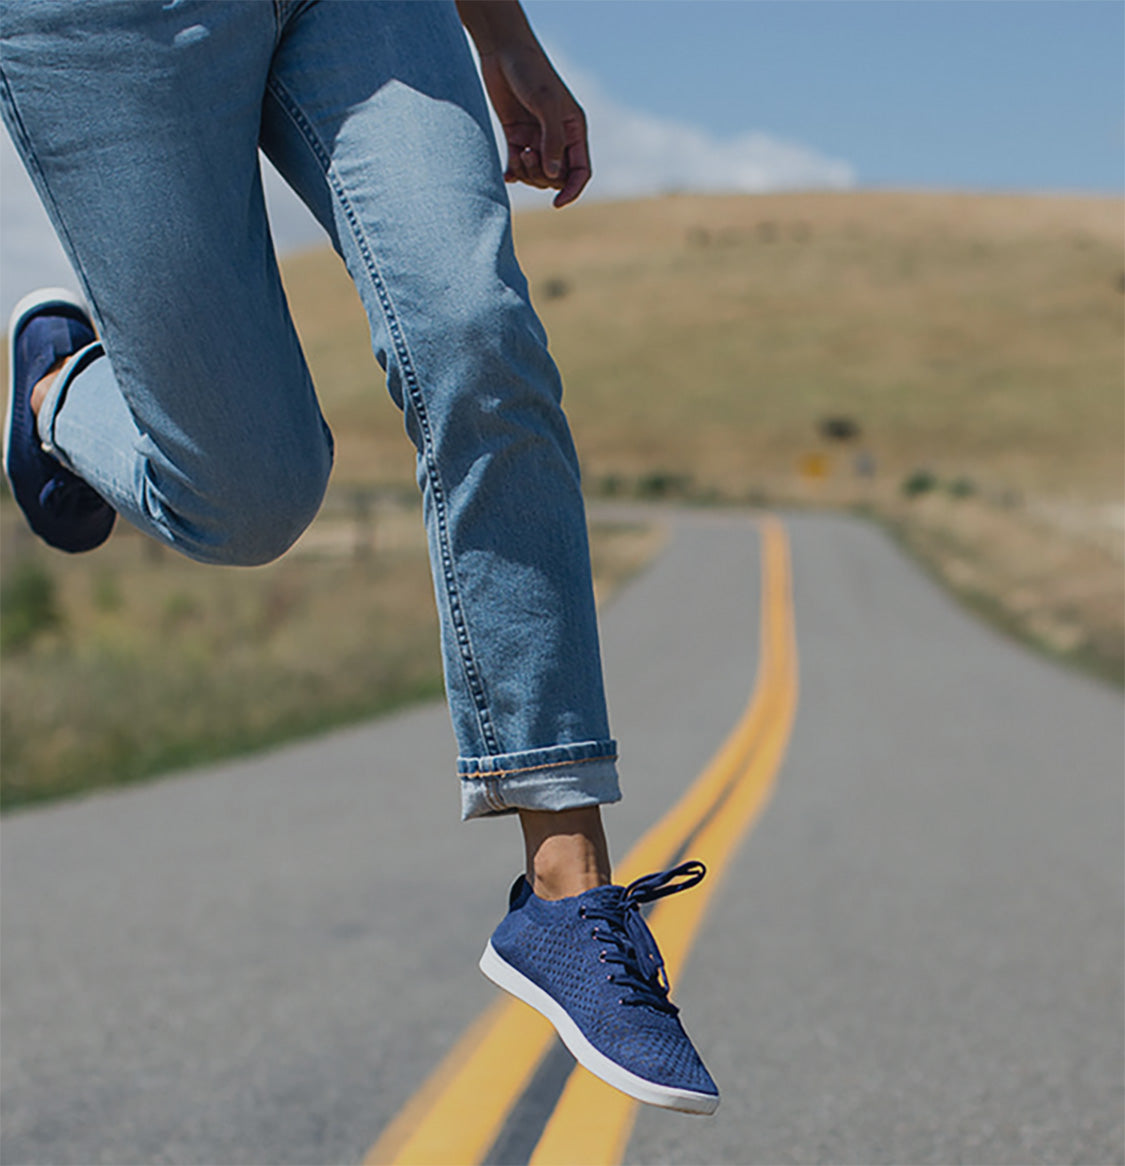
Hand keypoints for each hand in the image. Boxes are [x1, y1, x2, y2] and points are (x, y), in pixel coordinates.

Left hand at [456, 2, 590, 207]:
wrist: (502, 52)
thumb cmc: (530, 72)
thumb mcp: (546, 104)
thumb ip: (552, 140)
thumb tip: (553, 175)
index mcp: (574, 130)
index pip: (580, 171)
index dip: (572, 190)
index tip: (557, 203)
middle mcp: (558, 138)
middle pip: (557, 177)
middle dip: (543, 176)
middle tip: (528, 155)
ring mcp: (536, 138)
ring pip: (537, 174)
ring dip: (527, 172)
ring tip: (519, 153)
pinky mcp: (516, 136)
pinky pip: (517, 166)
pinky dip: (513, 173)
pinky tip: (507, 175)